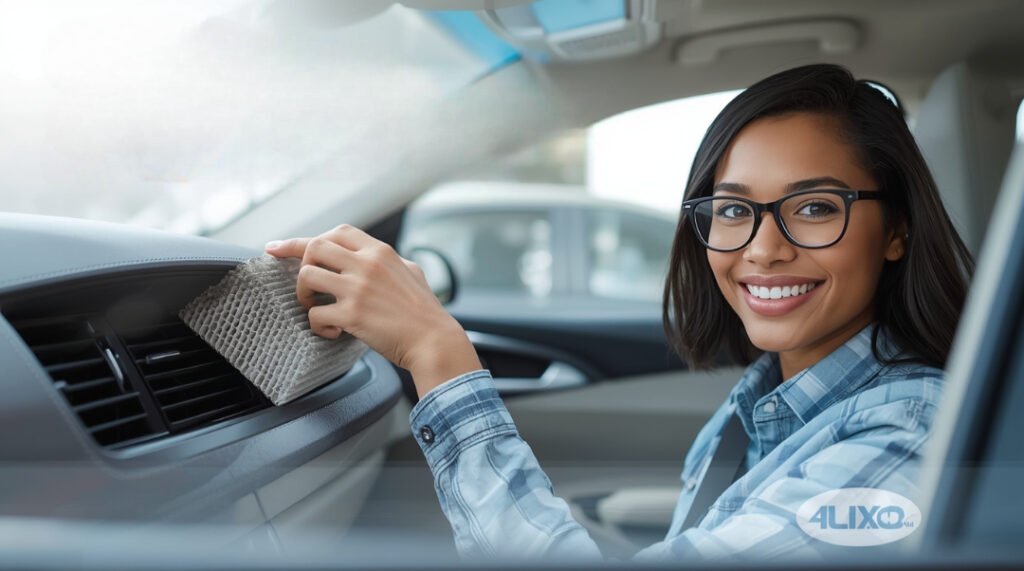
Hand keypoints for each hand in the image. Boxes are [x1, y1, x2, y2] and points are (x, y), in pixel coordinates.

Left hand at [265, 225, 480, 396]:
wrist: (434, 341)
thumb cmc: (425, 311)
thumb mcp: (411, 271)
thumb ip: (387, 261)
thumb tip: (370, 257)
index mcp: (380, 252)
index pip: (336, 232)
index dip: (304, 240)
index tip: (279, 248)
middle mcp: (367, 264)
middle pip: (314, 247)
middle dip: (300, 265)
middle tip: (306, 287)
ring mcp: (358, 288)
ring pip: (306, 276)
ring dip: (303, 295)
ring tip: (315, 308)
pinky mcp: (352, 315)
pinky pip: (315, 314)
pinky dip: (318, 326)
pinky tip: (332, 333)